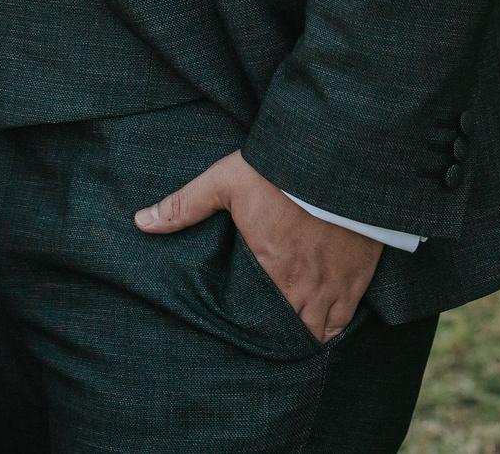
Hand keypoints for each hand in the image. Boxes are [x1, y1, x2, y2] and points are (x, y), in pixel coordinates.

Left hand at [135, 151, 382, 343]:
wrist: (339, 160)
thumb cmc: (281, 171)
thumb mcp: (225, 181)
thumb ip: (184, 205)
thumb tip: (141, 222)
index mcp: (267, 270)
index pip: (253, 319)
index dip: (246, 331)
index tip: (238, 329)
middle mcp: (300, 288)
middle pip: (284, 333)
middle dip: (272, 339)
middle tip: (260, 339)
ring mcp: (332, 287)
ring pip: (315, 334)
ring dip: (301, 336)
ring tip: (287, 337)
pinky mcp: (357, 280)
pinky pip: (344, 321)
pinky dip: (331, 327)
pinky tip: (321, 323)